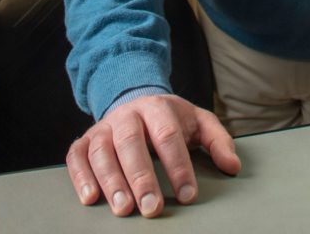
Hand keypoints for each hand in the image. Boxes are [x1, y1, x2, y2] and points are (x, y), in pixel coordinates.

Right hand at [65, 94, 240, 217]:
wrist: (136, 100)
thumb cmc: (170, 120)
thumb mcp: (198, 122)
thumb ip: (218, 140)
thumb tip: (232, 166)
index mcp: (158, 107)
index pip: (168, 134)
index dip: (178, 165)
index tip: (188, 194)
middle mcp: (128, 114)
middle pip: (131, 141)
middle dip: (141, 176)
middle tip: (152, 207)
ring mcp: (104, 126)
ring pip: (102, 149)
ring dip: (111, 180)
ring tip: (123, 209)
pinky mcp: (85, 139)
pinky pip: (77, 155)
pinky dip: (80, 175)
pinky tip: (90, 197)